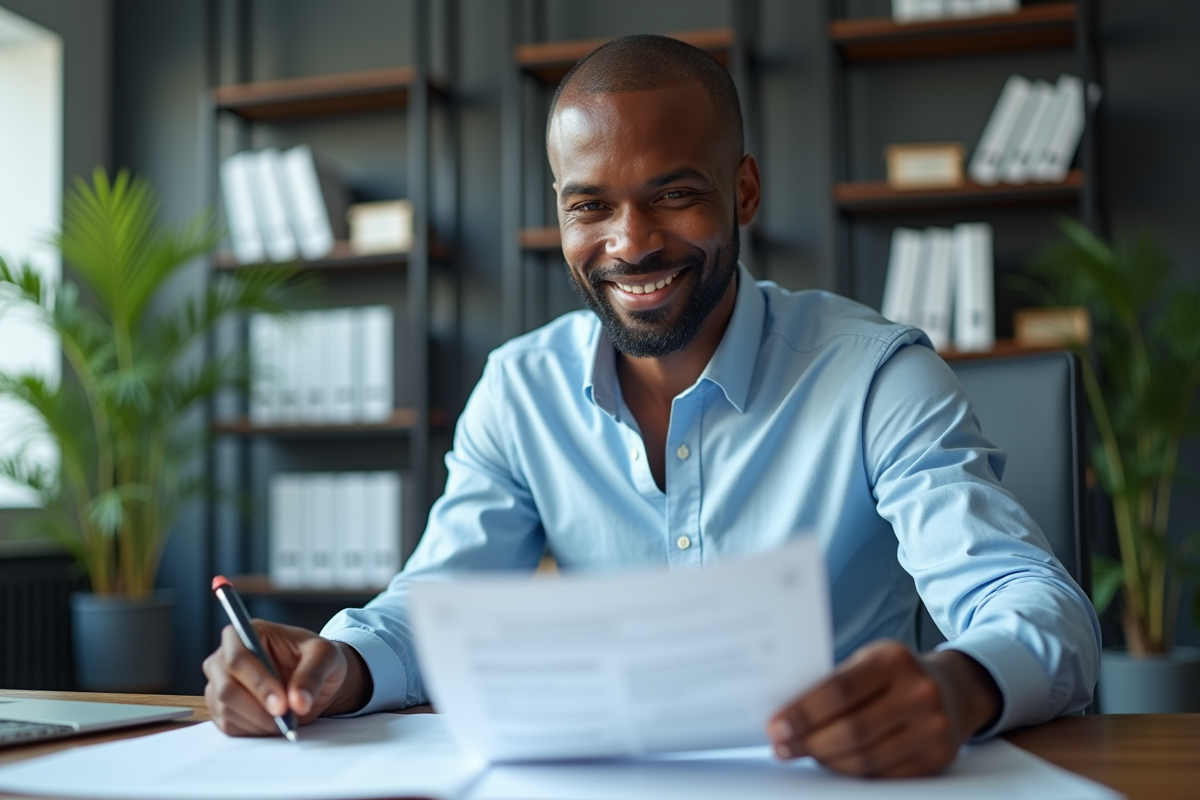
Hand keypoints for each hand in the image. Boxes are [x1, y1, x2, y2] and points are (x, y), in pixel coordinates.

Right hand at [202, 620, 371, 735]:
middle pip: (226, 688)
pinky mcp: (219, 708)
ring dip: (260, 722)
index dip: (258, 684)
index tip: (282, 705)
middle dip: (259, 709)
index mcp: (248, 632)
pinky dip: (254, 730)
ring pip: (226, 710)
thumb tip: (297, 702)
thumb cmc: (316, 658)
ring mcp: (218, 683)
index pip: (239, 658)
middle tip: (287, 718)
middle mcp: (225, 656)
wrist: (313, 678)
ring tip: (286, 717)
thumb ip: (312, 674)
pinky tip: (274, 722)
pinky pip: (228, 726)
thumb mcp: (326, 656)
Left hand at [766, 640, 1000, 777]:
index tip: (775, 727)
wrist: (955, 689)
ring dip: (827, 761)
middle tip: (782, 747)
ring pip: (865, 758)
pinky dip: (852, 772)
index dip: (803, 713)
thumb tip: (787, 714)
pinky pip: (884, 774)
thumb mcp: (870, 661)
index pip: (839, 691)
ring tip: (804, 754)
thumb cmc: (897, 673)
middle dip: (809, 742)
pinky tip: (834, 763)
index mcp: (894, 659)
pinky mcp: (938, 758)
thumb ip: (836, 683)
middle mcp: (919, 692)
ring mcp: (933, 727)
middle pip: (851, 730)